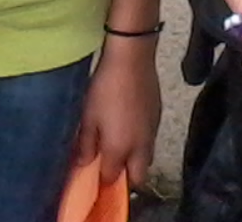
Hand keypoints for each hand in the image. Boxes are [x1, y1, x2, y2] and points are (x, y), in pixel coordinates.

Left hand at [73, 37, 161, 186]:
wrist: (132, 60)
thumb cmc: (105, 88)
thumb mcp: (88, 116)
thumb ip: (86, 144)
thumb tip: (84, 164)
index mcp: (120, 149)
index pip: (112, 178)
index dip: (101, 180)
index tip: (93, 176)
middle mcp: (140, 147)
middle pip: (138, 178)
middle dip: (124, 179)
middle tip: (109, 167)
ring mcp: (152, 133)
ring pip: (147, 160)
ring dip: (134, 161)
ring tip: (118, 146)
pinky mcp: (158, 118)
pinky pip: (151, 140)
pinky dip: (141, 143)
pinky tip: (128, 127)